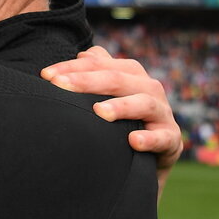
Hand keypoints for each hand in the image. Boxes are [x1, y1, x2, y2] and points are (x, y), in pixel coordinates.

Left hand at [41, 46, 182, 196]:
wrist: (147, 164)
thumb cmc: (121, 126)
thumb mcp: (109, 100)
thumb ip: (99, 74)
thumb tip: (84, 54)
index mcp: (131, 76)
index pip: (100, 65)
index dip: (73, 67)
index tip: (46, 76)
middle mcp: (149, 90)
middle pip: (119, 79)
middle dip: (88, 81)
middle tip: (60, 86)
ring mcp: (162, 115)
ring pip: (145, 103)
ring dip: (122, 106)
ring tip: (99, 112)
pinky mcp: (172, 142)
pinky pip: (164, 138)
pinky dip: (150, 139)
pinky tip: (133, 141)